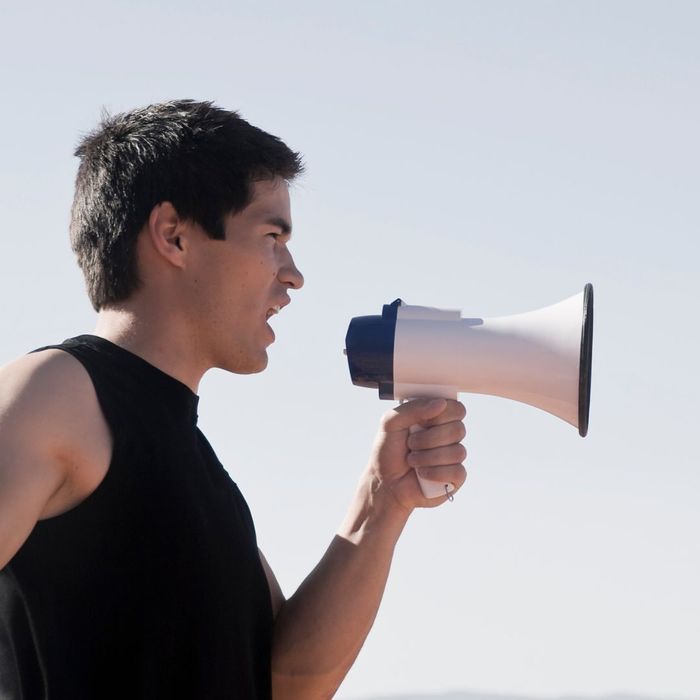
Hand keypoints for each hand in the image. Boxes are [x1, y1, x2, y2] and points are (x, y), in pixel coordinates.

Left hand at [367, 398, 466, 512]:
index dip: (442, 414)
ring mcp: (452, 457)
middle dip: (429, 439)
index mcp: (436, 419)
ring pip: (457, 452)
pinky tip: (422, 473)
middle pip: (458, 429)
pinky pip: (457, 471)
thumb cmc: (388, 451)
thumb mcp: (391, 422)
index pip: (456, 409)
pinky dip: (434, 473)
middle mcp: (447, 436)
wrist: (384, 482)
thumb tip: (441, 403)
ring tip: (412, 460)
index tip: (423, 422)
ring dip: (427, 457)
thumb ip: (413, 408)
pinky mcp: (455, 478)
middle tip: (411, 443)